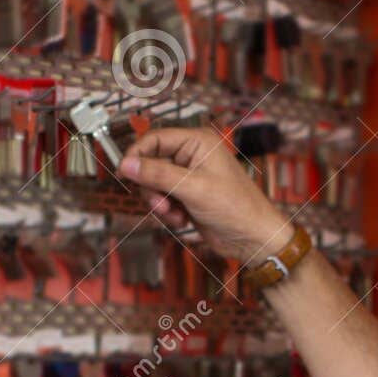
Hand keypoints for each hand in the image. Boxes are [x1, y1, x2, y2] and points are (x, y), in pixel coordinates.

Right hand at [118, 127, 293, 265]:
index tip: (124, 174)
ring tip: (175, 215)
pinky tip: (182, 220)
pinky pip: (164, 199)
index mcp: (197, 141)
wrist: (253, 238)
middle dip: (152, 187)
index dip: (137, 155)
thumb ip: (157, 175)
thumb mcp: (192, 188)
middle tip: (160, 205)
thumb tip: (126, 164)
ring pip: (155, 184)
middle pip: (151, 164)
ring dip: (160, 203)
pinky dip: (168, 212)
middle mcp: (192, 155)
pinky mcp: (188, 195)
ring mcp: (190, 176)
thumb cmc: (234, 207)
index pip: (154, 139)